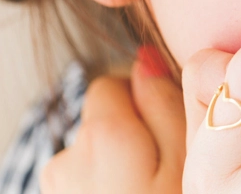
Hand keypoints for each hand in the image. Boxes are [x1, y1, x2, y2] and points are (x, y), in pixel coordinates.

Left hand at [40, 46, 184, 193]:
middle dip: (130, 134)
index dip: (141, 103)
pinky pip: (85, 179)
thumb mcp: (185, 160)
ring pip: (94, 153)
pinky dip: (105, 183)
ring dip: (118, 162)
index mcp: (100, 136)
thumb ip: (165, 104)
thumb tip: (146, 60)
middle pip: (101, 119)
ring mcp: (55, 187)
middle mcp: (65, 158)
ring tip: (143, 189)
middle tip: (159, 170)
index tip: (163, 134)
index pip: (109, 84)